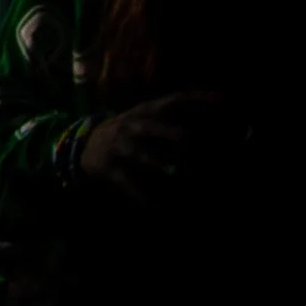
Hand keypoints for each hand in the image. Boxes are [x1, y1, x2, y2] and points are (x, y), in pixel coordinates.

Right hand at [79, 92, 234, 204]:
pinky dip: (140, 194)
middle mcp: (131, 126)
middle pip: (150, 126)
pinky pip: (126, 181)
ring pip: (137, 154)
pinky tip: (153, 206)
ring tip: (172, 173)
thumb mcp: (145, 119)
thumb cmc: (129, 133)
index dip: (198, 99)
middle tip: (186, 138)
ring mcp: (118, 146)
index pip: (174, 100)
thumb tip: (215, 118)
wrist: (82, 145)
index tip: (223, 101)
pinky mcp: (108, 167)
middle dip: (167, 131)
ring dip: (155, 163)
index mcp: (146, 111)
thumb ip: (174, 119)